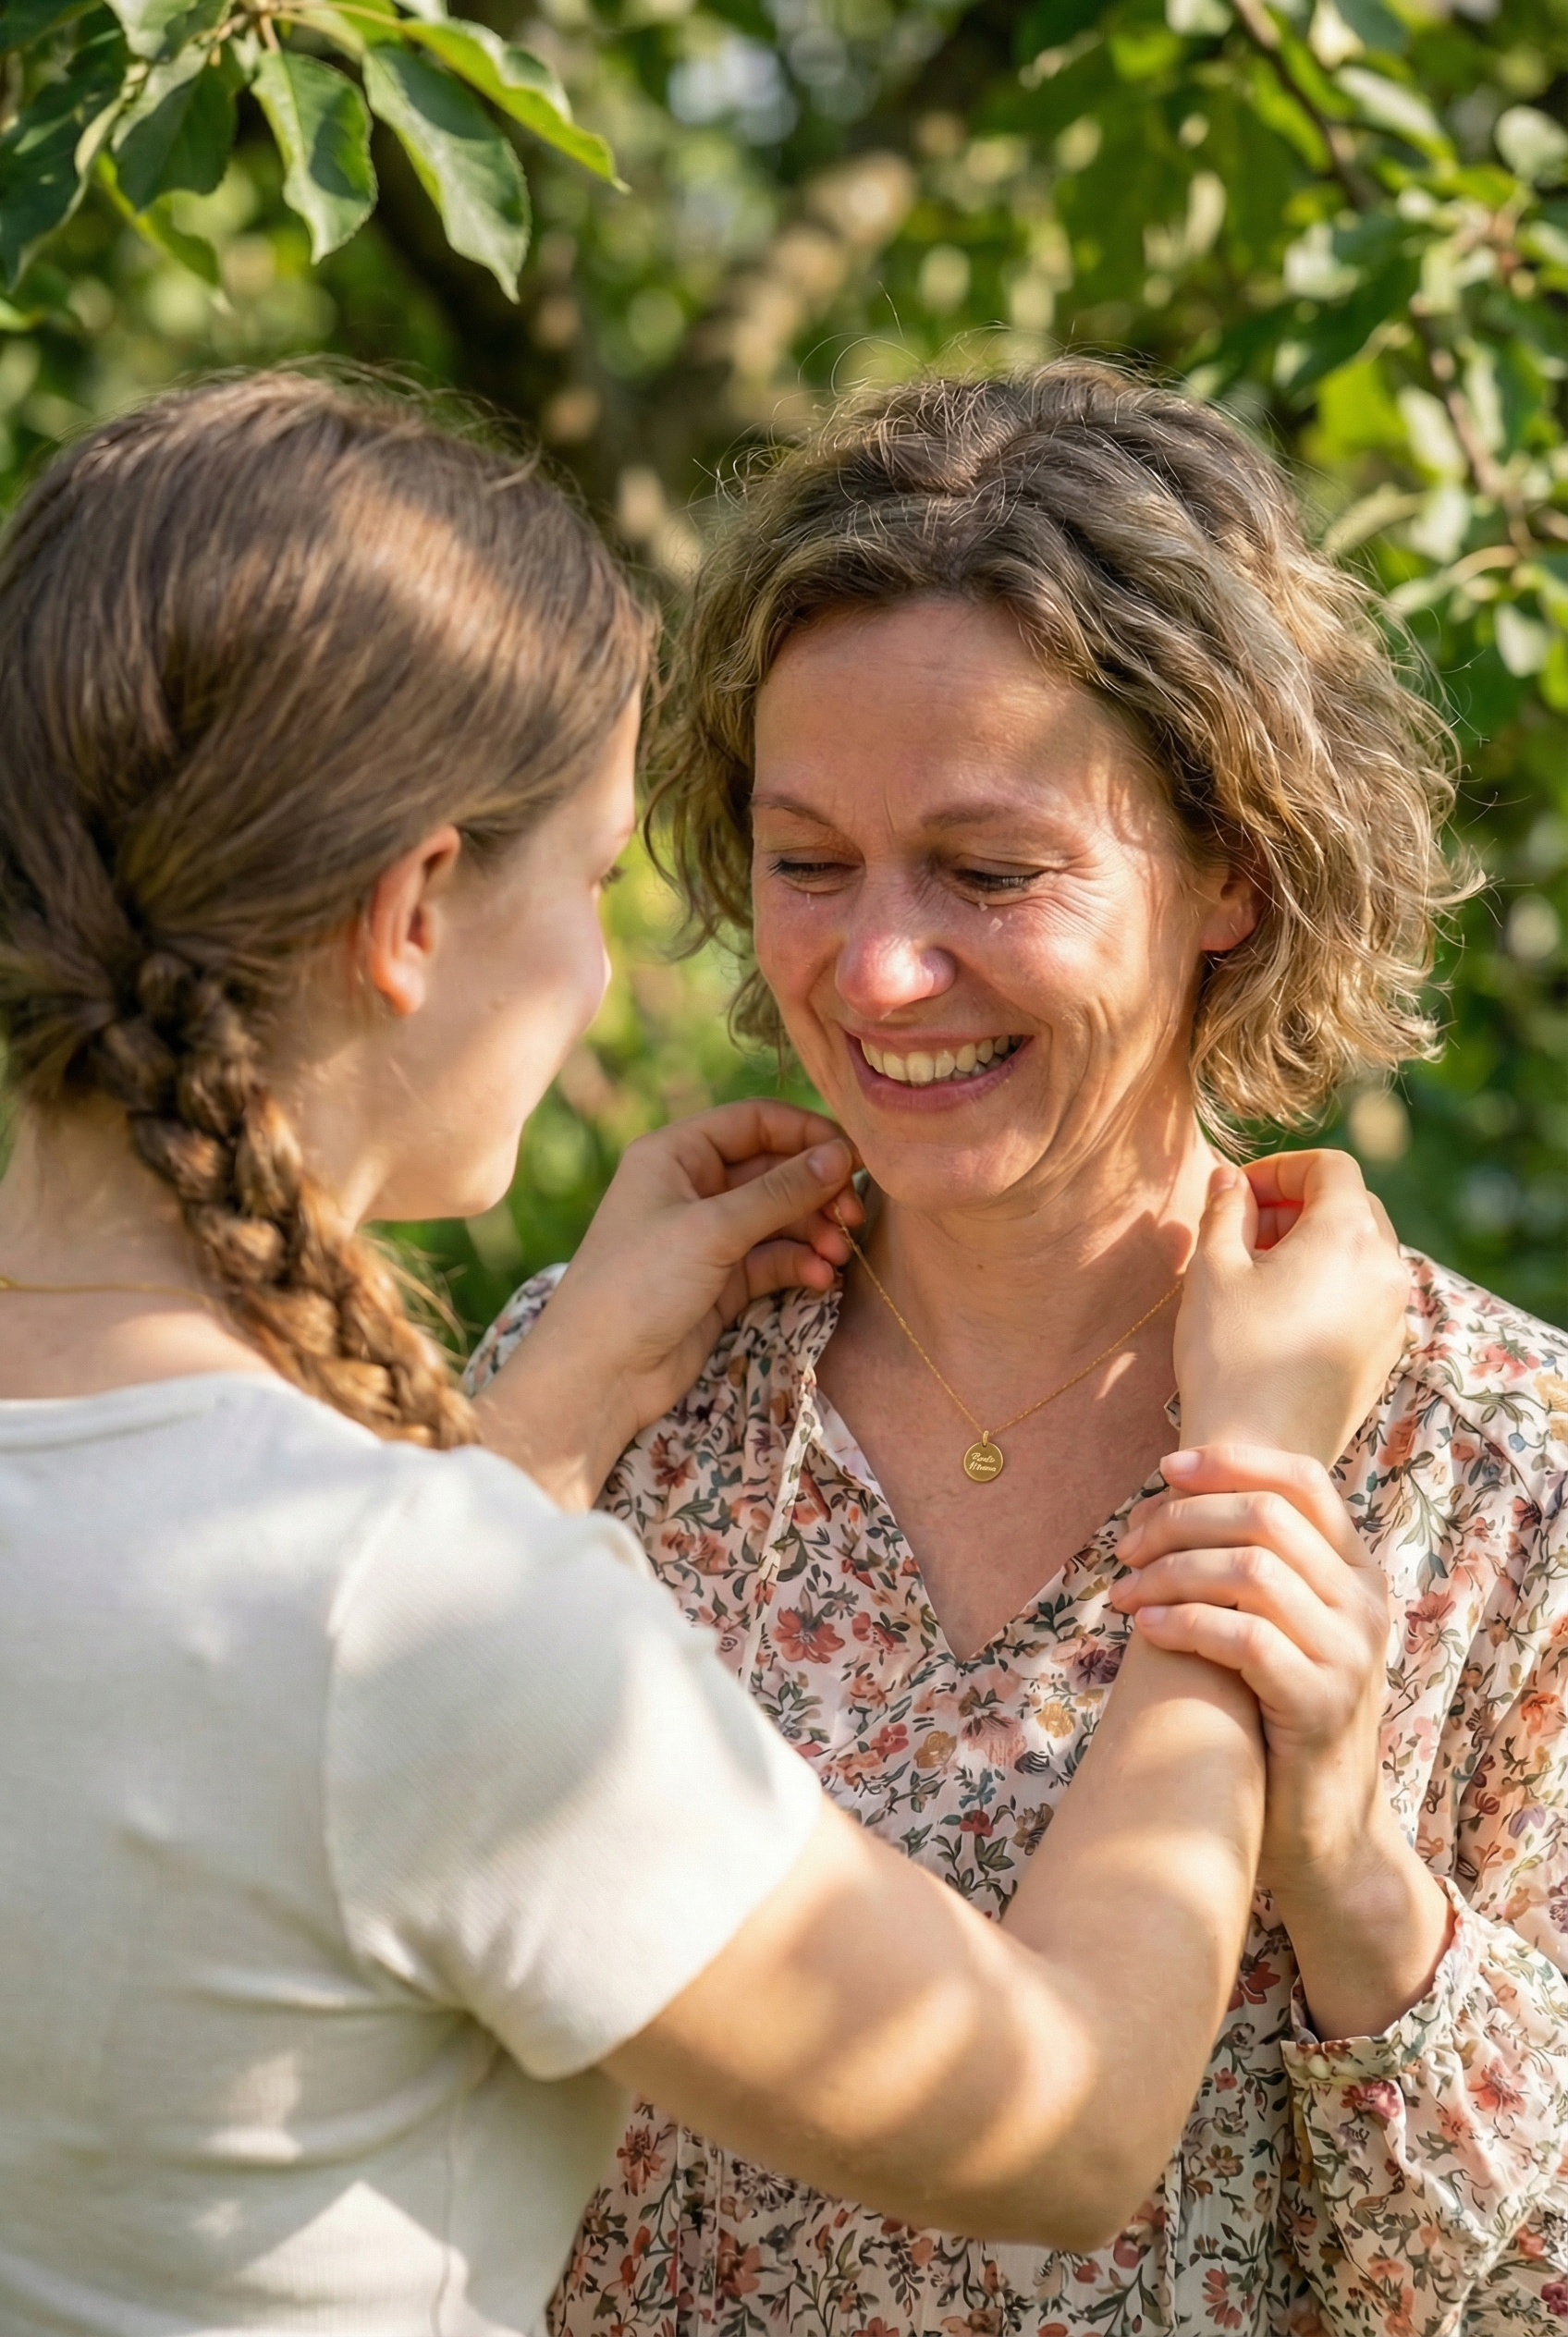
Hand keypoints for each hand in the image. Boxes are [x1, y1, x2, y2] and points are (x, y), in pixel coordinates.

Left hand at [472, 1101, 861, 1504]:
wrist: (599, 1373)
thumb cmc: (640, 1283)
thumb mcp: (712, 1229)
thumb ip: (780, 1191)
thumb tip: (841, 1155)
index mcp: (676, 1154)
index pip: (755, 1122)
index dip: (807, 1134)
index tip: (854, 1157)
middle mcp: (692, 1187)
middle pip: (773, 1170)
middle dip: (816, 1191)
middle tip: (853, 1214)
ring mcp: (708, 1236)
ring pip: (779, 1218)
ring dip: (813, 1232)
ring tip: (838, 1255)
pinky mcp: (722, 1280)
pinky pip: (772, 1258)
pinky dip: (798, 1264)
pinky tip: (819, 1278)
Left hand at [1111, 1444, 1451, 2037]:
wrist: (1324, 1834)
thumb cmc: (1275, 1719)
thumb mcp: (1281, 1631)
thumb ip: (1255, 1570)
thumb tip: (1171, 1500)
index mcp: (1358, 1573)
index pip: (1303, 1479)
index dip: (1231, 1463)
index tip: (1164, 1470)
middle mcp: (1364, 1604)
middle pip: (1266, 1516)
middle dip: (1182, 1519)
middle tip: (1126, 1547)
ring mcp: (1349, 1656)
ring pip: (1254, 1569)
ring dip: (1172, 1570)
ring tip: (1123, 1594)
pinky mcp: (1321, 1707)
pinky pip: (1245, 1638)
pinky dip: (1185, 1623)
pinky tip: (1145, 1631)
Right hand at [1176, 1149, 1409, 1464]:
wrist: (1259, 1453)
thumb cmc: (1229, 1357)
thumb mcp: (1212, 1269)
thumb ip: (1224, 1210)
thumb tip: (1229, 1179)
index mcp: (1348, 1234)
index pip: (1330, 1167)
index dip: (1281, 1167)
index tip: (1240, 1190)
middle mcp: (1385, 1268)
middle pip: (1352, 1205)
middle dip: (1297, 1204)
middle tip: (1245, 1228)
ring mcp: (1392, 1314)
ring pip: (1360, 1251)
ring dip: (1313, 1244)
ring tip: (1258, 1272)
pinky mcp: (1384, 1352)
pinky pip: (1364, 1294)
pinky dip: (1329, 1283)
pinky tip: (1281, 1312)